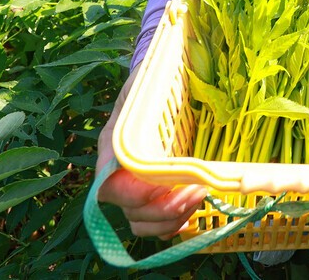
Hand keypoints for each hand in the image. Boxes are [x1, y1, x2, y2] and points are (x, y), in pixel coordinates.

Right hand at [96, 74, 207, 239]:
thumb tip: (138, 135)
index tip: (165, 184)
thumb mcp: (139, 89)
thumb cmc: (147, 85)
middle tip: (197, 190)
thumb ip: (137, 110)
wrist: (157, 82)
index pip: (109, 189)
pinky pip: (157, 225)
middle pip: (131, 213)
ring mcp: (136, 188)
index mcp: (111, 152)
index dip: (135, 196)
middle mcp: (119, 176)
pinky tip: (192, 214)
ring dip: (172, 220)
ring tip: (198, 197)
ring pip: (143, 224)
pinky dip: (173, 226)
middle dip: (165, 210)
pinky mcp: (155, 194)